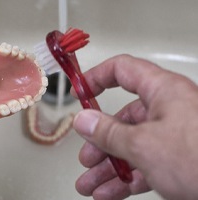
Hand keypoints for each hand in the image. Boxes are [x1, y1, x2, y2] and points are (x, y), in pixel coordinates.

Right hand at [72, 55, 197, 199]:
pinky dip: (124, 180)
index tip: (80, 91)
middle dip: (99, 142)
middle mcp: (167, 110)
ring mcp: (172, 137)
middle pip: (123, 119)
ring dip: (108, 168)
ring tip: (90, 184)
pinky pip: (143, 166)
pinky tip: (109, 193)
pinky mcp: (178, 160)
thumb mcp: (144, 144)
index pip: (122, 70)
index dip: (97, 77)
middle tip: (86, 157)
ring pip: (131, 147)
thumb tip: (84, 120)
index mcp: (162, 91)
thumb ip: (109, 132)